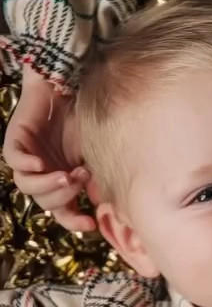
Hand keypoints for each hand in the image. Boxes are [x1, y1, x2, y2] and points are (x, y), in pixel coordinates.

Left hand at [2, 65, 96, 231]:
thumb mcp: (95, 151)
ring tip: (65, 176)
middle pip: (44, 201)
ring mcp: (27, 157)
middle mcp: (42, 172)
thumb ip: (96, 177)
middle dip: (63, 196)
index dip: (74, 221)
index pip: (63, 210)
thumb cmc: (85, 116)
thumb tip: (102, 202)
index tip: (90, 224)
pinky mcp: (15, 140)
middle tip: (80, 179)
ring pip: (26, 185)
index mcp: (61, 179)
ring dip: (46, 185)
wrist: (70, 82)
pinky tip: (41, 163)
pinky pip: (13, 161)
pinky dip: (27, 165)